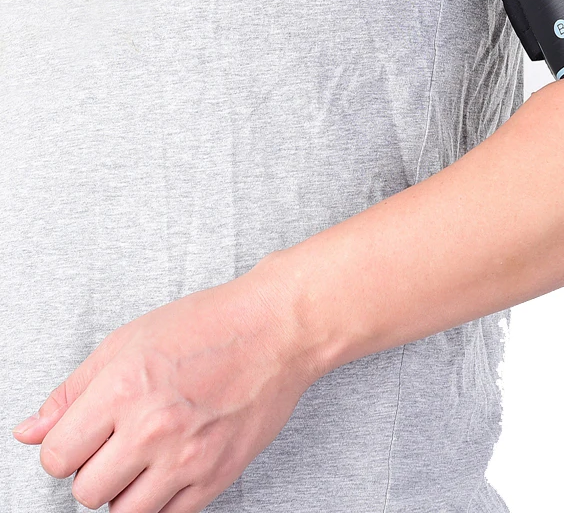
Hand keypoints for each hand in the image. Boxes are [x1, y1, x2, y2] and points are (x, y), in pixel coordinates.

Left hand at [10, 261, 313, 511]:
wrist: (278, 329)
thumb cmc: (210, 324)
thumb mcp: (130, 339)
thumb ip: (74, 390)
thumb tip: (29, 432)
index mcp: (124, 388)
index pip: (56, 456)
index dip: (66, 446)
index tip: (84, 435)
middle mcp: (153, 427)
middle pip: (86, 490)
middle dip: (96, 468)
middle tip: (121, 440)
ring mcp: (188, 456)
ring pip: (123, 512)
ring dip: (126, 489)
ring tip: (147, 455)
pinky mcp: (218, 474)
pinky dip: (162, 500)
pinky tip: (172, 466)